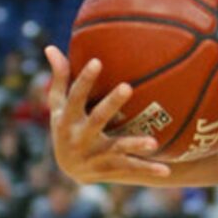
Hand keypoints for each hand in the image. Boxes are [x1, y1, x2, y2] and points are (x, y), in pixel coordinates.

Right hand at [44, 45, 172, 183]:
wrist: (69, 170)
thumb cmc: (67, 127)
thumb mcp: (59, 106)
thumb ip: (60, 78)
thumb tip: (50, 46)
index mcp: (67, 119)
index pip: (75, 97)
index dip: (84, 80)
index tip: (97, 61)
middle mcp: (79, 138)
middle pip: (97, 119)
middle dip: (111, 103)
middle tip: (127, 86)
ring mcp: (94, 156)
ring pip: (116, 149)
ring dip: (134, 145)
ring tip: (154, 142)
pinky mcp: (108, 170)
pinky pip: (129, 169)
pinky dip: (147, 170)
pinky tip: (166, 171)